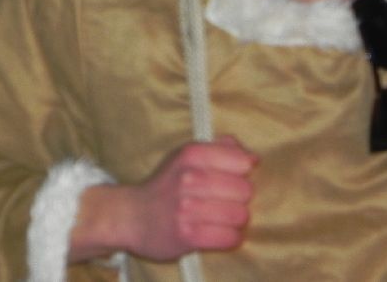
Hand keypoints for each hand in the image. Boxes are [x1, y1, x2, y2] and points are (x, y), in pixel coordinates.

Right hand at [121, 136, 257, 259]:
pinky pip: (229, 238)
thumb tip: (253, 157)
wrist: (132, 216)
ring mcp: (187, 208)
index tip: (231, 178)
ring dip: (236, 220)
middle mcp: (189, 178)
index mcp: (191, 154)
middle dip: (240, 198)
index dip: (242, 172)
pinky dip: (229, 238)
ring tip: (222, 218)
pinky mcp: (187, 236)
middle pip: (245, 190)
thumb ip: (221, 149)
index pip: (242, 162)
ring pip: (240, 215)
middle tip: (226, 201)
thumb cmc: (168, 184)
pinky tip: (219, 233)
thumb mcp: (188, 155)